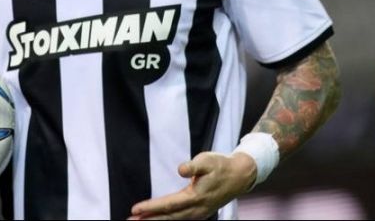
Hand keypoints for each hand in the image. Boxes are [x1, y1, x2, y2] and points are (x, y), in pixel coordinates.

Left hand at [129, 151, 256, 219]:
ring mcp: (199, 213)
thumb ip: (194, 165)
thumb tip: (181, 169)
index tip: (135, 209)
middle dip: (149, 220)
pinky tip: (158, 220)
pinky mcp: (200, 212)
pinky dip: (167, 220)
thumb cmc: (221, 165)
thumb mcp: (208, 160)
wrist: (240, 175)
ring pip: (174, 220)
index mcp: (196, 197)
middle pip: (168, 217)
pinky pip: (180, 219)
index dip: (151, 207)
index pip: (169, 205)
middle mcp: (196, 209)